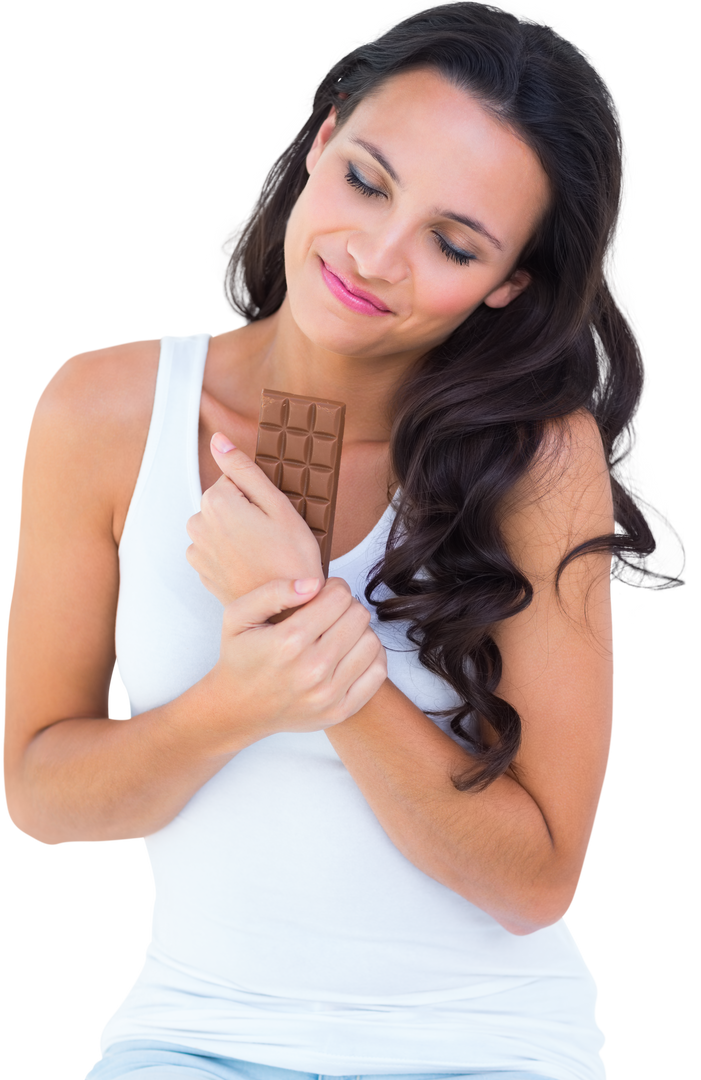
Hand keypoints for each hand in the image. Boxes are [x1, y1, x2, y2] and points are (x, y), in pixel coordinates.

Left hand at [186, 433, 323, 607]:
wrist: (286, 612)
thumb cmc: (291, 560)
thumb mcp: (278, 506)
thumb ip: (244, 469)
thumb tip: (218, 440)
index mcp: (217, 502)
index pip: (233, 479)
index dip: (258, 496)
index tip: (272, 518)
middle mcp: (198, 524)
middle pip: (223, 501)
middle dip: (245, 513)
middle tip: (271, 537)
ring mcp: (197, 550)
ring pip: (219, 525)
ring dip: (237, 532)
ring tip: (262, 553)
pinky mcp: (201, 570)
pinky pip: (215, 548)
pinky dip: (231, 553)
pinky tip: (251, 565)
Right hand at [203, 575, 387, 745]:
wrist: (237, 709)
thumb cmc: (239, 657)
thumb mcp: (239, 615)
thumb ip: (274, 591)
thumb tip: (314, 583)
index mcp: (288, 641)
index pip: (339, 597)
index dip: (334, 588)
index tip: (323, 594)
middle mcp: (311, 669)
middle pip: (358, 617)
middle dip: (346, 607)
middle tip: (330, 613)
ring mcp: (328, 694)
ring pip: (371, 642)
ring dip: (358, 632)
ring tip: (339, 633)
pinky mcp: (340, 711)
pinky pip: (377, 672)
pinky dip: (370, 657)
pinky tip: (350, 652)